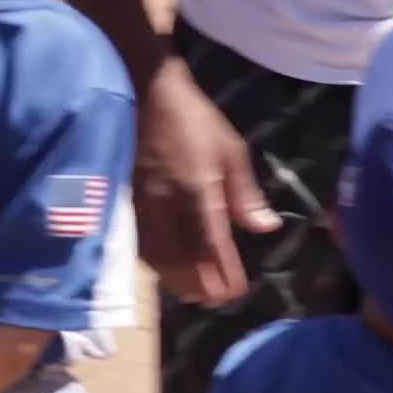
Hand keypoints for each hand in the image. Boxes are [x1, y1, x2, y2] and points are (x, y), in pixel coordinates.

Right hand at [134, 60, 281, 305]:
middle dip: (200, 284)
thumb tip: (266, 228)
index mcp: (199, 192)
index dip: (223, 273)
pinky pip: (140, 241)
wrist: (144, 91)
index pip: (213, 246)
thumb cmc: (193, 118)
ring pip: (159, 255)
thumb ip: (245, 194)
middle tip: (214, 301)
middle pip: (184, 259)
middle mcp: (170, 205)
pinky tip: (161, 267)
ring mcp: (144, 204)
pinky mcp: (127, 199)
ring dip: (176, 279)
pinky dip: (153, 262)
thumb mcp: (230, 150)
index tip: (234, 292)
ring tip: (191, 294)